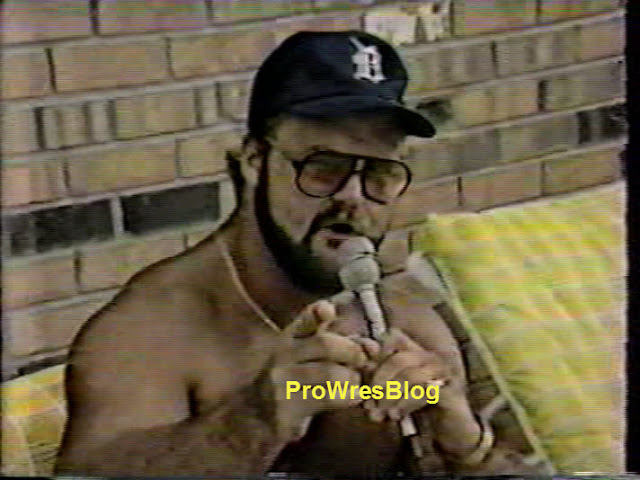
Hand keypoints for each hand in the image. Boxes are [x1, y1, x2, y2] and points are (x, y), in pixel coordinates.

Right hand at [268, 300, 374, 441]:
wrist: (260, 416)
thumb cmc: (297, 382)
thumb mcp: (310, 356)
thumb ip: (341, 345)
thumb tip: (373, 346)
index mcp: (290, 338)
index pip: (305, 320)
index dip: (318, 312)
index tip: (330, 310)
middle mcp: (282, 356)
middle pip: (325, 344)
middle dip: (352, 351)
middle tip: (363, 361)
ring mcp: (282, 383)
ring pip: (330, 373)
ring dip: (352, 377)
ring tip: (355, 383)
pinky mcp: (287, 409)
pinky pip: (329, 398)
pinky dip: (349, 396)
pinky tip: (351, 397)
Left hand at [363, 328, 482, 459]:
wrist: (450, 434)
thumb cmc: (419, 411)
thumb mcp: (393, 393)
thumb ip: (379, 378)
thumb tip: (362, 367)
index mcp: (415, 353)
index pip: (394, 337)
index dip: (377, 350)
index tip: (364, 370)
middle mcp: (430, 358)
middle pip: (398, 359)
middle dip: (380, 382)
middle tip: (369, 404)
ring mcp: (443, 373)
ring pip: (410, 375)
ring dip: (391, 397)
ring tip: (381, 414)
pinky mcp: (451, 392)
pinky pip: (424, 392)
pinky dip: (406, 404)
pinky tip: (397, 415)